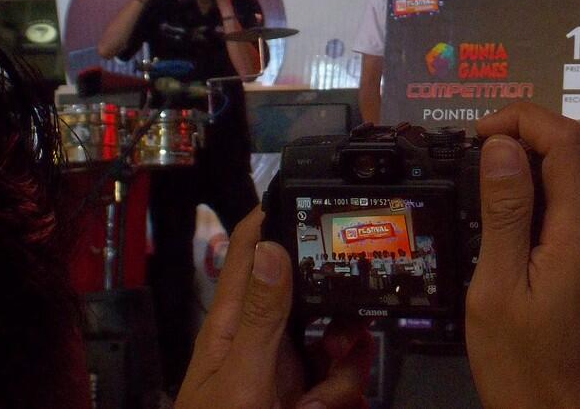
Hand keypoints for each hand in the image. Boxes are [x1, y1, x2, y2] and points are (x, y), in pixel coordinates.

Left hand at [175, 208, 370, 408]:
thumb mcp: (242, 376)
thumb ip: (261, 316)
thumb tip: (271, 244)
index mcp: (234, 321)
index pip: (249, 250)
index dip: (272, 216)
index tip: (310, 192)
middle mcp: (263, 334)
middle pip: (313, 291)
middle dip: (340, 309)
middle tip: (345, 333)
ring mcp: (286, 364)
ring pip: (338, 336)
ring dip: (345, 368)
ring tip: (323, 402)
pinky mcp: (305, 390)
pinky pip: (342, 374)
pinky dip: (343, 392)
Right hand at [467, 102, 579, 408]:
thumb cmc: (529, 375)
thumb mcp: (498, 292)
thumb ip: (503, 214)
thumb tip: (502, 146)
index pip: (565, 139)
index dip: (521, 119)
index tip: (480, 133)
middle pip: (573, 160)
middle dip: (523, 145)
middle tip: (474, 161)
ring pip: (576, 191)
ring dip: (534, 180)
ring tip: (486, 201)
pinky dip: (547, 212)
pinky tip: (515, 240)